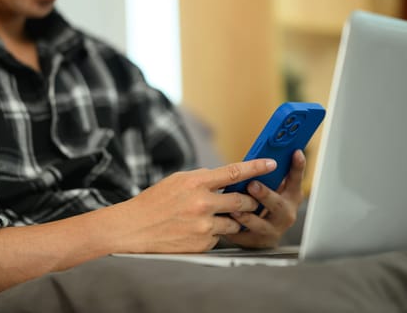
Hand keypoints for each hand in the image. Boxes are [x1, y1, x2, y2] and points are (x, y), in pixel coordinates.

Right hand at [112, 158, 277, 253]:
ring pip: (234, 221)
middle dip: (249, 200)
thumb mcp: (177, 181)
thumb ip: (203, 179)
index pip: (234, 172)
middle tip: (247, 200)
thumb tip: (225, 179)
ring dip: (231, 219)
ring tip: (211, 217)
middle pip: (242, 200)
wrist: (134, 228)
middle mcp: (202, 203)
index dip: (257, 167)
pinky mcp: (202, 244)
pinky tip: (196, 230)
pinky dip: (214, 233)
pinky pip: (219, 237)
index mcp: (196, 182)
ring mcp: (203, 226)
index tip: (272, 163)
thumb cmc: (154, 202)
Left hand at [224, 150, 305, 248]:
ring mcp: (272, 230)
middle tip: (252, 185)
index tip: (295, 152)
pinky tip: (226, 222)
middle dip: (265, 194)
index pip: (296, 179)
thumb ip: (269, 174)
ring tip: (235, 209)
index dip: (297, 166)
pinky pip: (244, 236)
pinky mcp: (256, 241)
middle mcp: (285, 214)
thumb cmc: (264, 203)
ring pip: (260, 224)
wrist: (259, 234)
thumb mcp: (273, 187)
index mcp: (291, 197)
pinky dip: (234, 229)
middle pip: (278, 205)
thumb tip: (261, 155)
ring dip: (247, 216)